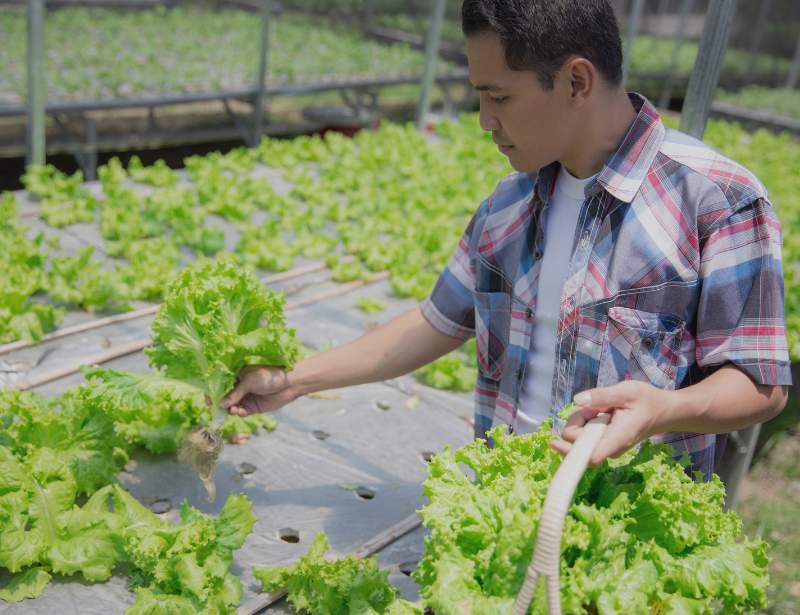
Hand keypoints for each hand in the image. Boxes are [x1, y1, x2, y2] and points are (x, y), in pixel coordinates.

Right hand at [221, 365, 296, 416]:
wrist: (289, 383)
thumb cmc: (269, 376)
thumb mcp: (249, 382)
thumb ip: (235, 393)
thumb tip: (221, 405)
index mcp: (236, 376)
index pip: (221, 385)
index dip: (214, 392)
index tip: (209, 400)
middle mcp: (239, 387)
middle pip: (224, 398)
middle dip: (220, 404)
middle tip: (216, 409)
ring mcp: (246, 398)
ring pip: (232, 406)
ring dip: (230, 409)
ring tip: (233, 409)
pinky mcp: (253, 407)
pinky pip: (241, 412)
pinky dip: (238, 413)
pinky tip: (239, 412)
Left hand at [549, 381, 670, 465]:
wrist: (663, 411)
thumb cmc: (647, 401)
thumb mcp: (626, 391)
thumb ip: (602, 396)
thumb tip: (577, 400)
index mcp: (617, 439)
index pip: (590, 457)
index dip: (570, 453)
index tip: (553, 442)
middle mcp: (609, 448)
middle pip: (577, 441)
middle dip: (578, 421)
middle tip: (597, 406)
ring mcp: (606, 446)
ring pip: (579, 436)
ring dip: (583, 419)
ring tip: (604, 407)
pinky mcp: (603, 442)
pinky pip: (586, 434)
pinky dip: (587, 421)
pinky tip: (603, 412)